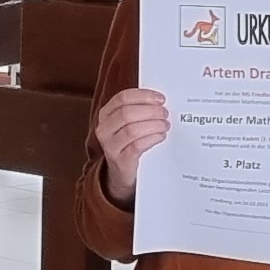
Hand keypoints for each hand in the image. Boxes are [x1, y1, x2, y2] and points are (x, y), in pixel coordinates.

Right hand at [93, 86, 171, 205]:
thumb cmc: (128, 143)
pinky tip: (161, 136)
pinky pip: (137, 146)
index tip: (160, 98)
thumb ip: (138, 109)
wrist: (122, 173)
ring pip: (132, 129)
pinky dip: (152, 138)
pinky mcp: (120, 161)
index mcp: (105, 114)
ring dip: (153, 125)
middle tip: (165, 113)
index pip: (122, 98)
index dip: (144, 96)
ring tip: (165, 125)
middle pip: (127, 113)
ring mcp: (110, 146)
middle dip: (150, 111)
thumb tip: (159, 101)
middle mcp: (104, 129)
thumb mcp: (128, 124)